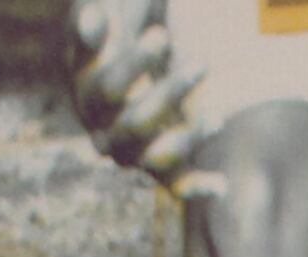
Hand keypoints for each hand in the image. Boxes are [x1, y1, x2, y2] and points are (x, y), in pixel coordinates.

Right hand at [66, 0, 222, 192]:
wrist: (118, 81)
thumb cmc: (109, 47)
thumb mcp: (98, 32)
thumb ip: (92, 25)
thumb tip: (92, 19)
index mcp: (86, 100)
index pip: (109, 89)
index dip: (136, 63)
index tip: (162, 34)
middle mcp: (103, 135)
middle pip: (136, 123)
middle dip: (171, 92)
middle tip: (203, 62)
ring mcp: (130, 156)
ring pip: (157, 157)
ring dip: (189, 138)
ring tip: (218, 119)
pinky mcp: (155, 168)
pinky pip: (174, 184)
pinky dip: (197, 186)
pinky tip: (221, 185)